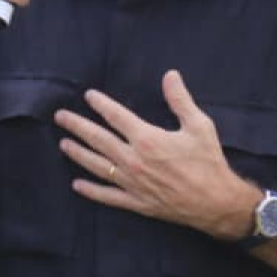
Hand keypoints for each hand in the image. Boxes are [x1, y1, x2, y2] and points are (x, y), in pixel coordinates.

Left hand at [54, 70, 256, 237]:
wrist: (215, 202)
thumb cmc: (208, 162)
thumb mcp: (199, 125)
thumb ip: (180, 100)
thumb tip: (170, 75)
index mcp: (147, 138)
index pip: (116, 116)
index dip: (100, 104)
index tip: (88, 96)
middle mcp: (134, 160)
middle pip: (98, 139)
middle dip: (77, 126)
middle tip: (60, 117)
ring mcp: (132, 183)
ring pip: (97, 165)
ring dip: (78, 154)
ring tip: (63, 144)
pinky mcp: (136, 202)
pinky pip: (107, 196)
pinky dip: (91, 190)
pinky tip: (77, 185)